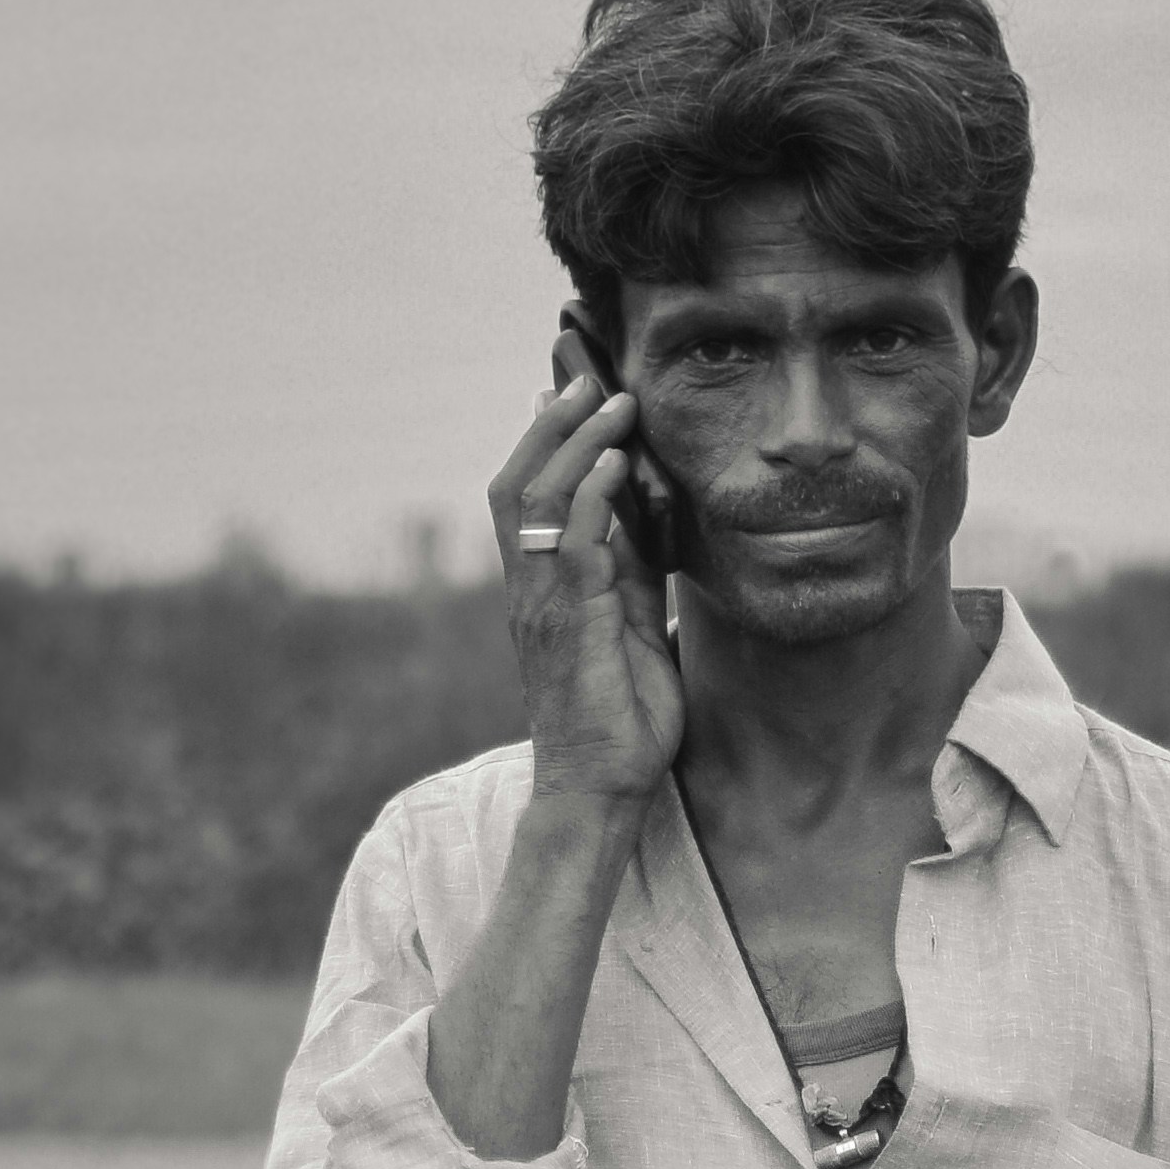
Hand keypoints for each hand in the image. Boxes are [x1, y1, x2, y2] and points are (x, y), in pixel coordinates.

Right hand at [487, 347, 682, 822]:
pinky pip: (572, 543)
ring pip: (536, 499)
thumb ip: (633, 574)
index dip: (543, 440)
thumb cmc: (619, 722)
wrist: (603, 791)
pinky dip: (593, 495)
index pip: (525, 497)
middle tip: (588, 377)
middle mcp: (530, 590)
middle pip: (516, 481)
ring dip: (576, 443)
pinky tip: (618, 464)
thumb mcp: (634, 628)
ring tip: (611, 402)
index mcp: (541, 589)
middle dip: (552, 423)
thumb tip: (652, 521)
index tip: (572, 389)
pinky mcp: (569, 624)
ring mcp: (543, 605)